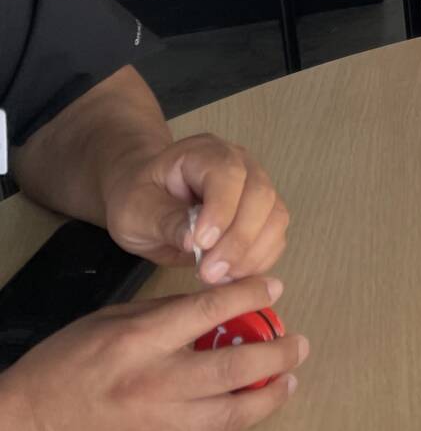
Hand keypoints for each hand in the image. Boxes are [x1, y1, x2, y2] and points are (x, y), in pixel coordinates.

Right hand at [0, 277, 306, 430]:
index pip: (207, 312)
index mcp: (137, 343)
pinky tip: (249, 411)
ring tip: (288, 380)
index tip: (273, 288)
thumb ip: (162, 313)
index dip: (249, 296)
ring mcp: (155, 426)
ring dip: (268, 397)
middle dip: (276, 353)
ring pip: (230, 416)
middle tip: (298, 344)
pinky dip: (236, 427)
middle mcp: (152, 385)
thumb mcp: (108, 322)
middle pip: (233, 369)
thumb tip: (213, 304)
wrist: (25, 429)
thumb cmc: (63, 369)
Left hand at [103, 136, 287, 284]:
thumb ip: (165, 221)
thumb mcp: (135, 209)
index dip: (221, 209)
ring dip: (252, 253)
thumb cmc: (139, 199)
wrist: (147, 201)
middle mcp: (241, 165)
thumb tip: (195, 240)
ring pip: (275, 218)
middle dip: (238, 239)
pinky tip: (230, 275)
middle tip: (209, 272)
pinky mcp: (263, 215)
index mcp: (205, 153)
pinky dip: (259, 260)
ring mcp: (256, 188)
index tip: (201, 243)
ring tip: (217, 276)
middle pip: (261, 196)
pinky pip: (276, 237)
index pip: (228, 174)